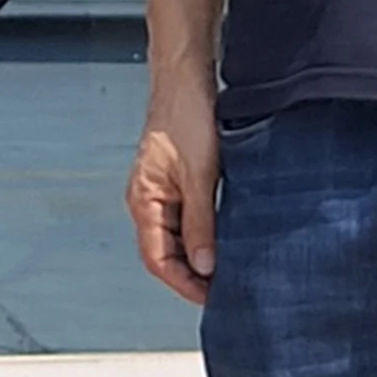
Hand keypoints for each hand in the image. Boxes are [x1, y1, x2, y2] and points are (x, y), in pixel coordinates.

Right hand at [127, 73, 219, 304]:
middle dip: (194, 275)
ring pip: (180, 237)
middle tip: (227, 289)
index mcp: (144, 201)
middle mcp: (149, 200)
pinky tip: (228, 236)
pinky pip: (189, 218)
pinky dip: (206, 233)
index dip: (184, 284)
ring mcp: (163, 190)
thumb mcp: (199, 175)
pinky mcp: (179, 180)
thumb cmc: (185, 116)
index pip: (158, 260)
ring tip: (231, 267)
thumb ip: (200, 224)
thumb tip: (204, 267)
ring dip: (202, 254)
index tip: (213, 299)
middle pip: (167, 253)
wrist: (186, 77)